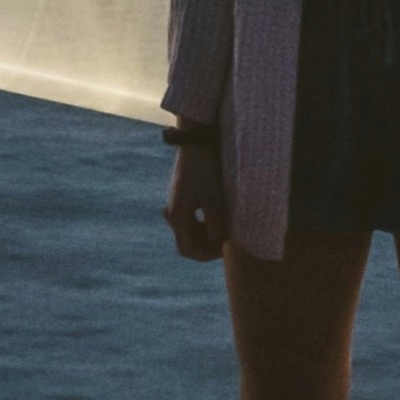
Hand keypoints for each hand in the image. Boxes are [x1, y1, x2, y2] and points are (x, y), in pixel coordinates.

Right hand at [166, 142, 226, 262]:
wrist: (195, 143)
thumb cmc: (205, 169)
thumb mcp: (214, 198)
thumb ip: (215, 223)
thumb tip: (217, 243)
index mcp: (178, 216)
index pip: (187, 250)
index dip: (205, 256)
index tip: (223, 250)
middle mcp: (172, 213)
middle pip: (187, 243)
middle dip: (206, 246)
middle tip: (226, 240)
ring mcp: (175, 206)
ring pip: (189, 232)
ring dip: (205, 236)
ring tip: (225, 229)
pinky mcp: (181, 198)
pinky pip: (190, 220)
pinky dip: (203, 224)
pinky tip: (217, 217)